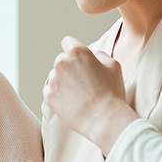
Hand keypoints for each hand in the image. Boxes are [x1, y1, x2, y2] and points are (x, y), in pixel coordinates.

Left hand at [43, 36, 136, 153]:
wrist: (104, 119)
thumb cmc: (112, 92)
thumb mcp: (113, 65)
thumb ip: (98, 54)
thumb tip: (90, 54)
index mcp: (77, 52)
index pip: (68, 42)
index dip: (74, 50)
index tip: (78, 59)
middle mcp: (62, 62)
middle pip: (62, 60)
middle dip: (70, 67)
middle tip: (84, 82)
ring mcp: (53, 79)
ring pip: (55, 76)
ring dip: (64, 81)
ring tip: (80, 94)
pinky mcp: (48, 95)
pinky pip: (51, 90)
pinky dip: (59, 95)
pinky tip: (72, 101)